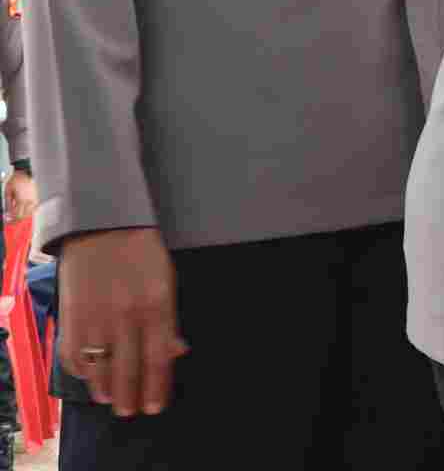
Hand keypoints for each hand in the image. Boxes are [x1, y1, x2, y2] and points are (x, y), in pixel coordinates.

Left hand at [4, 169, 36, 224]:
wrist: (24, 173)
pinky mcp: (36, 196)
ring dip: (24, 216)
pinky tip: (26, 211)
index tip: (8, 222)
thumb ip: (8, 204)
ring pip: (30, 212)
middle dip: (17, 220)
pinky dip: (30, 211)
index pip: (17, 215)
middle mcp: (29, 201)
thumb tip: (8, 213)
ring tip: (18, 216)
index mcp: (21, 200)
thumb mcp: (7, 193)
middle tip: (12, 221)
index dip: (12, 220)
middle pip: (24, 216)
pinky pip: (34, 207)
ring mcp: (34, 199)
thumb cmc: (15, 181)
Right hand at [59, 227, 188, 416]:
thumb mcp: (166, 280)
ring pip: (99, 371)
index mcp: (156, 306)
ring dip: (106, 390)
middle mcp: (126, 317)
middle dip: (131, 397)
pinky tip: (90, 378)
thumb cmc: (141, 253)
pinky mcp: (71, 320)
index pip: (159, 359)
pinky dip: (82, 373)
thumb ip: (169, 319)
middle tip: (132, 411)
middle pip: (128, 371)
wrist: (102, 227)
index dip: (158, 387)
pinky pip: (75, 358)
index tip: (156, 406)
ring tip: (112, 399)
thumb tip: (177, 351)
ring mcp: (96, 320)